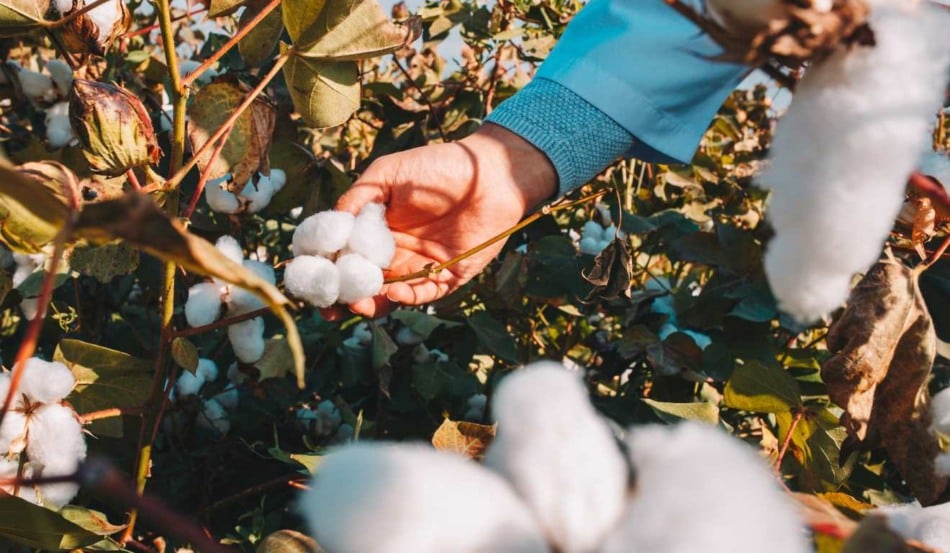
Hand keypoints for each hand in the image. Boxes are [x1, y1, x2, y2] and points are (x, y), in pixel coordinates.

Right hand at [328, 123, 556, 317]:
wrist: (489, 175)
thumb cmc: (439, 167)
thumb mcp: (388, 174)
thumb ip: (358, 198)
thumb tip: (331, 226)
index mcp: (376, 229)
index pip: (343, 255)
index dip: (325, 269)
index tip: (309, 278)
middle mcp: (395, 252)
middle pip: (361, 282)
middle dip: (343, 297)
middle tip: (330, 305)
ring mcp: (420, 266)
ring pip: (388, 295)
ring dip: (371, 303)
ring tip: (358, 304)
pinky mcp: (447, 277)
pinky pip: (422, 295)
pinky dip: (405, 298)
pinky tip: (392, 291)